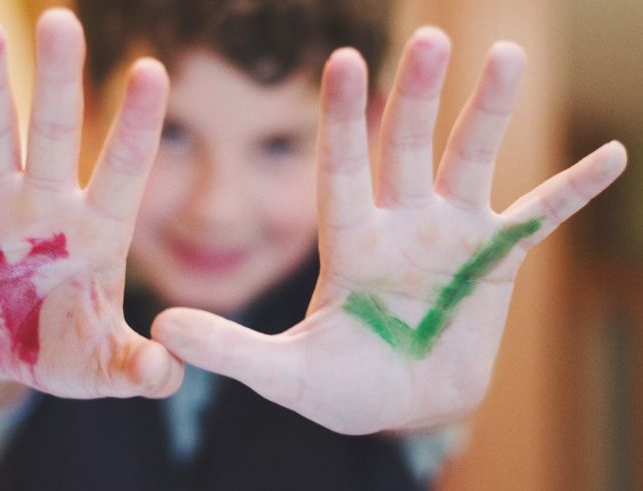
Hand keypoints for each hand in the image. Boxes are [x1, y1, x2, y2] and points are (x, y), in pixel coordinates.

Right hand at [0, 10, 182, 397]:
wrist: (2, 353)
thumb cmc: (63, 349)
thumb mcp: (102, 368)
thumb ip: (137, 369)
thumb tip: (164, 374)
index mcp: (99, 230)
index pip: (124, 169)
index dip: (138, 124)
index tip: (152, 69)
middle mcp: (49, 203)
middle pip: (57, 132)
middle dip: (59, 80)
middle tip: (60, 22)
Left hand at [152, 28, 626, 433]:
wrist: (401, 405)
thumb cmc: (343, 390)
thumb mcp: (285, 375)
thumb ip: (230, 350)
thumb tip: (162, 327)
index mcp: (349, 242)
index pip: (343, 169)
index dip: (345, 120)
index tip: (344, 60)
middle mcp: (400, 223)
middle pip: (407, 149)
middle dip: (417, 98)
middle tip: (428, 38)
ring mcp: (451, 236)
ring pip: (470, 161)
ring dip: (489, 114)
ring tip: (507, 55)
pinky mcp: (496, 260)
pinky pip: (541, 218)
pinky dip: (573, 192)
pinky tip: (612, 156)